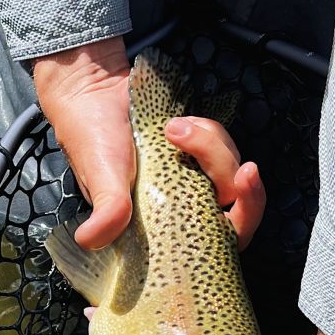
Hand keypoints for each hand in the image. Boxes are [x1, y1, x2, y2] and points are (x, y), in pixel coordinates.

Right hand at [32, 39, 263, 248]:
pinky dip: (206, 132)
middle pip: (237, 205)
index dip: (244, 219)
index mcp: (166, 230)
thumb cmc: (92, 140)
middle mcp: (184, 209)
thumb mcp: (100, 177)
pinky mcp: (197, 154)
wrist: (93, 93)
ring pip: (230, 170)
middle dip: (240, 182)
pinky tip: (175, 123)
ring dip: (211, 146)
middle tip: (242, 166)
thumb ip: (107, 209)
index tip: (243, 181)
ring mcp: (193, 181)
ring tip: (171, 129)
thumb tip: (90, 240)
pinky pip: (221, 145)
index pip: (220, 241)